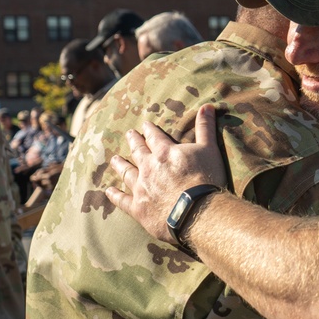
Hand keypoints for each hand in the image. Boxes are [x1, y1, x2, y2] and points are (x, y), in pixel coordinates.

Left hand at [106, 104, 226, 241]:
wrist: (198, 212)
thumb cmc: (206, 179)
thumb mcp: (209, 149)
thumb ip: (205, 128)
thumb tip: (208, 106)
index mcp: (164, 152)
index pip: (154, 136)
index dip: (149, 129)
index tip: (144, 125)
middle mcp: (149, 168)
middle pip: (137, 151)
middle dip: (133, 142)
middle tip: (128, 134)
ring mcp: (141, 188)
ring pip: (126, 173)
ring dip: (120, 165)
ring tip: (114, 159)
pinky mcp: (138, 209)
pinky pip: (122, 200)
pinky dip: (114, 195)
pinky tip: (109, 191)